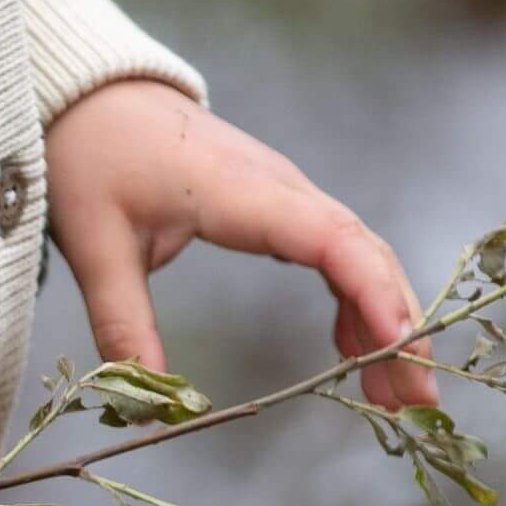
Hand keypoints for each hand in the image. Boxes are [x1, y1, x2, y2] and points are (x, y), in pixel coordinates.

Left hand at [44, 80, 440, 412]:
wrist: (88, 97)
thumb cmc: (90, 158)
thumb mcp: (95, 248)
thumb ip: (123, 326)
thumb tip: (149, 407)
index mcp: (240, 193)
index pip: (330, 240)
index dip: (372, 291)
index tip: (398, 345)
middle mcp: (280, 187)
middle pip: (363, 253)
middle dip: (398, 326)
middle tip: (417, 400)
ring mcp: (283, 192)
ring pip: (357, 255)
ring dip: (383, 319)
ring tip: (396, 394)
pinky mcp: (274, 202)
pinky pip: (332, 251)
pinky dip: (352, 300)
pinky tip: (354, 350)